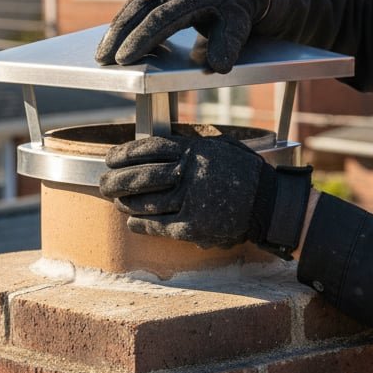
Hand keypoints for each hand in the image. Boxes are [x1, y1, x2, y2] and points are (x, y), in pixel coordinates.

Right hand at [94, 0, 273, 73]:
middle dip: (118, 35)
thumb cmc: (236, 10)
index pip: (161, 18)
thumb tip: (217, 65)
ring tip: (101, 54)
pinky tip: (112, 41)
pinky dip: (122, 23)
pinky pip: (135, 6)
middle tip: (102, 59)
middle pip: (139, 9)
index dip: (141, 38)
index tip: (124, 58)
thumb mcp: (239, 27)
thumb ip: (228, 46)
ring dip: (115, 29)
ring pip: (132, 5)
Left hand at [99, 132, 312, 256]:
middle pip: (140, 176)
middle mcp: (188, 174)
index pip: (148, 148)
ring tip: (116, 202)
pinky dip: (139, 224)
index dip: (124, 154)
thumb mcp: (219, 148)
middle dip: (116, 180)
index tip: (109, 158)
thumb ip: (190, 146)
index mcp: (193, 151)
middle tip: (103, 183)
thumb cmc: (245, 174)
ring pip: (145, 202)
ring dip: (125, 202)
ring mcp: (189, 201)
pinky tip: (131, 221)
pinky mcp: (192, 226)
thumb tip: (158, 149)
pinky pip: (157, 225)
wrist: (269, 205)